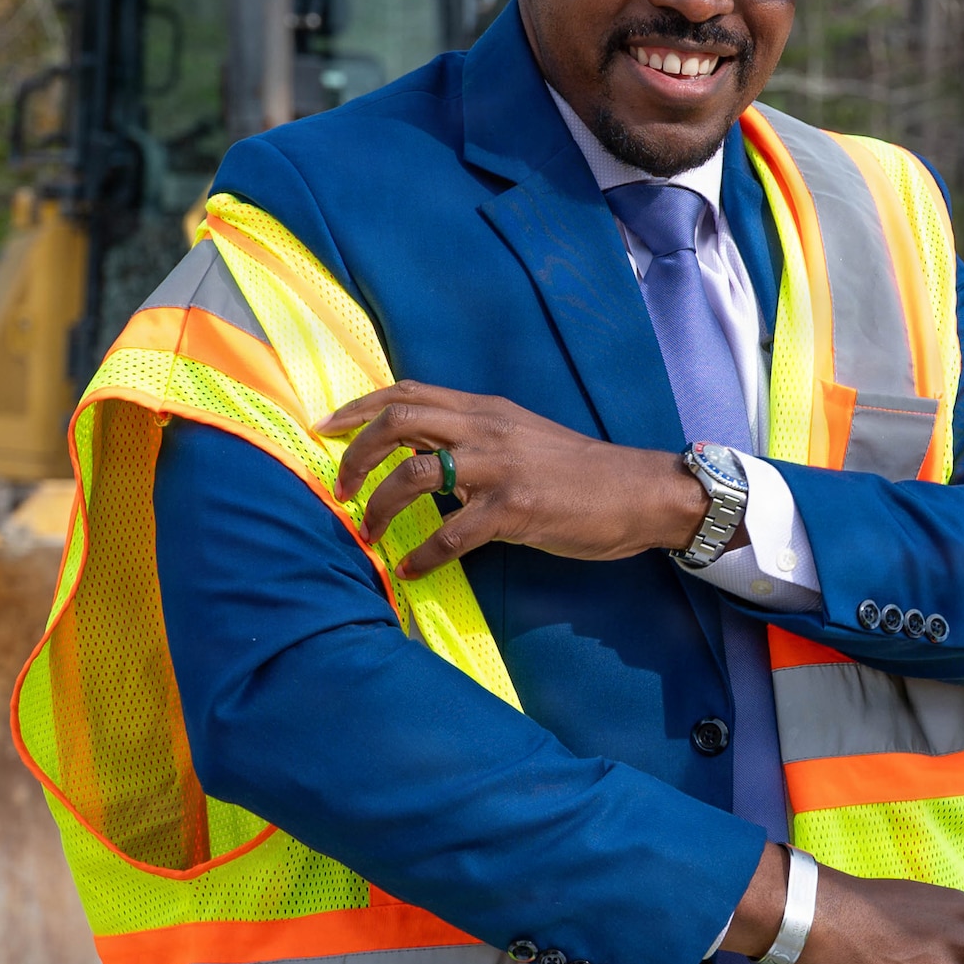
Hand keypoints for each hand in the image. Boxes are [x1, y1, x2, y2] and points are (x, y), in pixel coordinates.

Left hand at [317, 382, 706, 577]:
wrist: (637, 491)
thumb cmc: (578, 472)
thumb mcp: (520, 437)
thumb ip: (472, 439)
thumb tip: (421, 454)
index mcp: (485, 410)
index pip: (408, 393)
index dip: (359, 407)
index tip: (327, 429)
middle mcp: (486, 430)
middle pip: (399, 422)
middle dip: (355, 454)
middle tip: (341, 488)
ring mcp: (500, 468)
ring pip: (414, 475)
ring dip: (379, 508)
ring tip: (368, 533)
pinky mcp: (515, 510)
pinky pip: (451, 535)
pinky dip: (422, 556)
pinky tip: (410, 570)